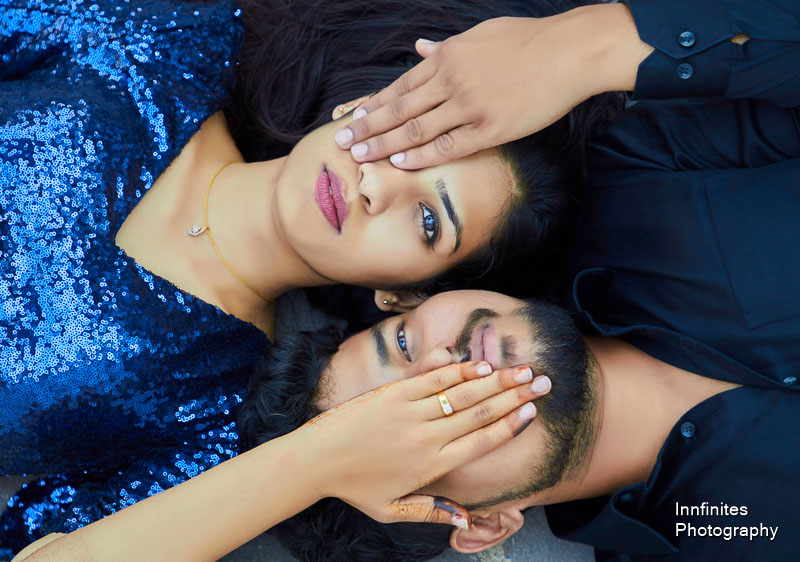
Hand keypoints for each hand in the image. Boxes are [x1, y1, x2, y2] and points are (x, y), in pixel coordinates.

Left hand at [300, 361, 550, 528]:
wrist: (316, 460)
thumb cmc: (355, 487)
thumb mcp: (393, 510)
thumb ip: (433, 512)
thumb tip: (468, 520)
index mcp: (432, 465)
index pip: (481, 442)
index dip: (510, 425)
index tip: (532, 411)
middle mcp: (427, 436)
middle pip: (480, 413)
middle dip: (514, 396)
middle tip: (542, 382)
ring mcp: (410, 412)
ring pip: (462, 393)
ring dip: (495, 380)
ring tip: (522, 369)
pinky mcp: (394, 393)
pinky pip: (432, 379)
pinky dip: (457, 370)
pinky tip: (480, 364)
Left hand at [333, 5, 650, 168]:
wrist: (569, 52)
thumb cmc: (527, 40)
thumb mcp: (480, 35)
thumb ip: (447, 46)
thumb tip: (421, 47)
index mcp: (448, 58)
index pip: (400, 86)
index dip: (374, 104)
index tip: (353, 118)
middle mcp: (452, 81)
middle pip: (400, 109)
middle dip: (368, 126)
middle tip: (342, 142)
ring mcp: (470, 106)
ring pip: (417, 129)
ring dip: (385, 144)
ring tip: (361, 156)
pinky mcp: (491, 128)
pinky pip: (449, 146)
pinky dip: (423, 156)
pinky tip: (401, 164)